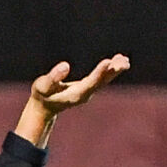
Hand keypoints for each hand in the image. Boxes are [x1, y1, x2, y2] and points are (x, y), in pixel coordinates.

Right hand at [14, 53, 129, 146]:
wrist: (44, 107)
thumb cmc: (42, 95)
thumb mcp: (42, 87)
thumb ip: (53, 78)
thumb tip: (65, 66)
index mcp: (75, 95)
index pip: (90, 83)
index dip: (99, 73)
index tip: (108, 62)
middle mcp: (85, 94)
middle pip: (101, 82)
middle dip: (113, 72)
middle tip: (124, 62)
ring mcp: (88, 92)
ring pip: (104, 80)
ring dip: (115, 70)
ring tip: (125, 59)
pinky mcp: (89, 87)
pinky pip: (103, 78)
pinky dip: (111, 69)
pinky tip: (118, 59)